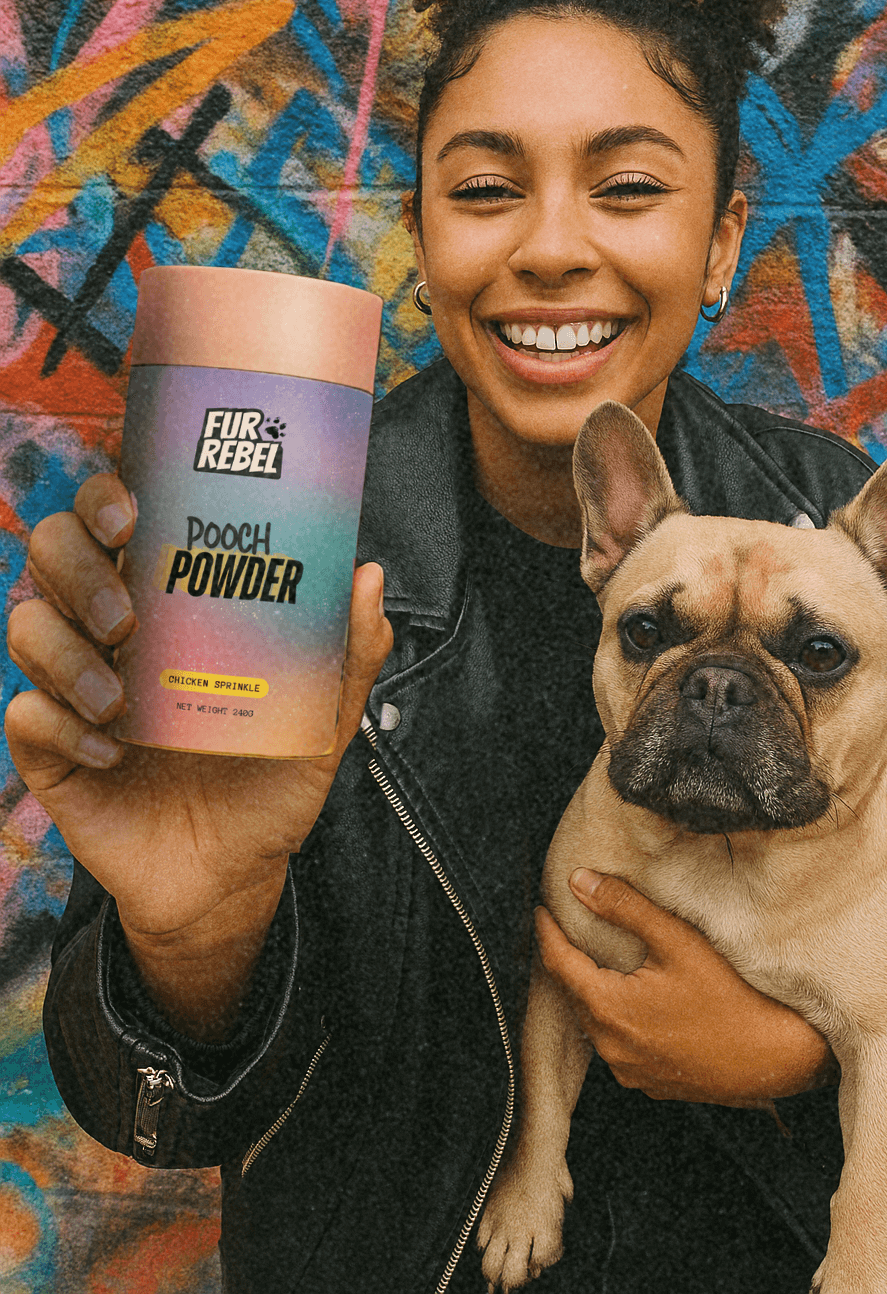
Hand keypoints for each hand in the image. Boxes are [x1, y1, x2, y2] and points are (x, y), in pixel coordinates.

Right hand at [5, 474, 392, 1034]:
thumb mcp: (321, 721)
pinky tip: (112, 752)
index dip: (104, 495)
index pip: (113, 516)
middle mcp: (110, 630)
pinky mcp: (50, 752)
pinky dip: (60, 725)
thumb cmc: (269, 780)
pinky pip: (23, 716)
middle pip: (53, 551)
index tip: (132, 513)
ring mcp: (73, 687)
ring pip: (27, 625)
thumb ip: (346, 654)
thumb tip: (369, 577)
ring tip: (121, 700)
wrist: (234, 875)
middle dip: (79, 568)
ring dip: (67, 654)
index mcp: (169, 602)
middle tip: (128, 617)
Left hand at [535, 869, 836, 1105]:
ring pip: (597, 1024)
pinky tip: (637, 1001)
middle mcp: (612, 1048)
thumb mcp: (677, 940)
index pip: (559, 964)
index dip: (546, 933)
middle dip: (569, 962)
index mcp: (609, 1009)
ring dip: (594, 993)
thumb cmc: (734, 994)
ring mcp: (633, 1072)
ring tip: (599, 962)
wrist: (783, 1057)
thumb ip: (625, 908)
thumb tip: (579, 881)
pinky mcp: (655, 1084)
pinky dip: (619, 1020)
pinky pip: (621, 1047)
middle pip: (575, 996)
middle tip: (566, 930)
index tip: (540, 910)